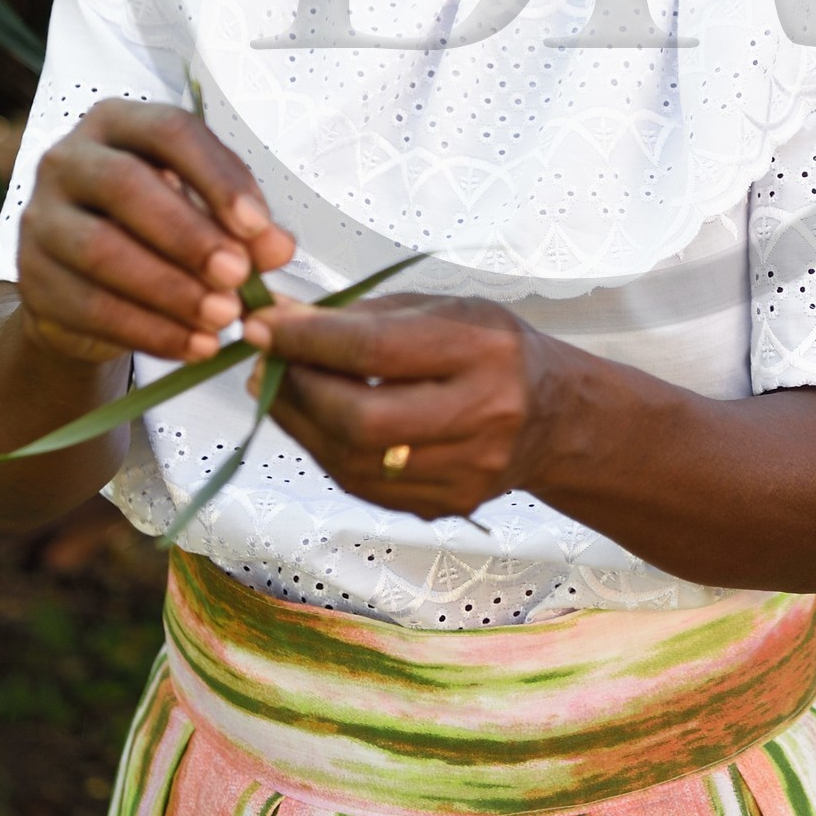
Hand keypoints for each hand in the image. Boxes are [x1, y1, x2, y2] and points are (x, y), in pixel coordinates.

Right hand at [16, 99, 293, 365]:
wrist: (86, 286)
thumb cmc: (155, 229)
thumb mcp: (203, 214)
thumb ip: (242, 226)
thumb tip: (280, 248)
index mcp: (117, 123)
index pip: (169, 131)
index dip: (216, 177)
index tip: (258, 225)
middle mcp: (67, 159)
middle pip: (126, 186)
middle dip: (189, 235)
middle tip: (239, 276)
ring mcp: (40, 219)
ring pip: (102, 251)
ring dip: (171, 290)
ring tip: (223, 318)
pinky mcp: (31, 279)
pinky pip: (90, 307)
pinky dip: (150, 331)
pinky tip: (194, 346)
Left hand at [245, 293, 548, 520]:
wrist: (554, 416)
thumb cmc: (489, 348)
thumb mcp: (440, 309)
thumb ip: (360, 316)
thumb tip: (276, 316)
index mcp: (484, 351)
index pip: (377, 349)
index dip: (308, 340)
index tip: (261, 325)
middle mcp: (482, 416)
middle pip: (362, 419)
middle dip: (298, 391)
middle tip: (264, 364)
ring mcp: (466, 472)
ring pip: (354, 461)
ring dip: (300, 423)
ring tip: (278, 389)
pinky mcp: (447, 505)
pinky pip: (363, 485)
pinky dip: (326, 450)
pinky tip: (314, 421)